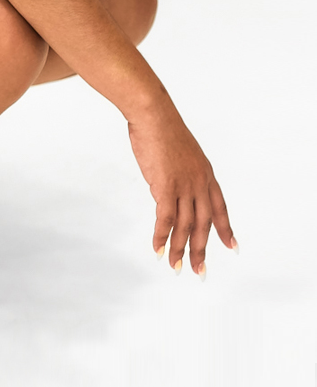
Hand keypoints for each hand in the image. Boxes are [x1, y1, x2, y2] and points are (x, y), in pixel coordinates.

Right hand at [127, 102, 236, 275]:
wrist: (154, 114)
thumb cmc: (162, 128)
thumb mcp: (181, 153)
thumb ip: (181, 174)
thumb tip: (168, 190)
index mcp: (206, 174)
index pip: (220, 208)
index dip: (226, 229)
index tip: (232, 247)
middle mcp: (199, 183)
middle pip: (204, 224)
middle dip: (201, 250)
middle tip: (199, 271)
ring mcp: (184, 186)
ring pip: (185, 226)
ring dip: (180, 250)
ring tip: (176, 267)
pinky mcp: (166, 186)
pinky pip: (165, 219)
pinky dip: (161, 236)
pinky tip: (158, 249)